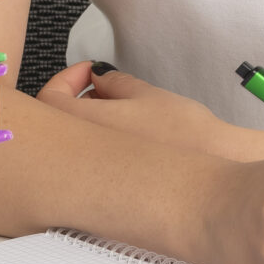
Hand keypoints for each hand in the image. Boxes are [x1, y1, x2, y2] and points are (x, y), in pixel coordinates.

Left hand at [33, 63, 263, 159]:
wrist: (216, 165)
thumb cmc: (184, 131)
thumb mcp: (145, 93)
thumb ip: (112, 81)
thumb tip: (97, 77)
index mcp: (83, 125)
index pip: (48, 97)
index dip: (66, 77)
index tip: (88, 71)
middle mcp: (79, 155)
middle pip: (54, 123)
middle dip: (73, 100)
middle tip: (99, 90)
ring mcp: (92, 178)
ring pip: (71, 145)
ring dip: (85, 122)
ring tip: (119, 111)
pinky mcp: (108, 192)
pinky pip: (87, 165)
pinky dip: (96, 146)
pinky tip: (125, 139)